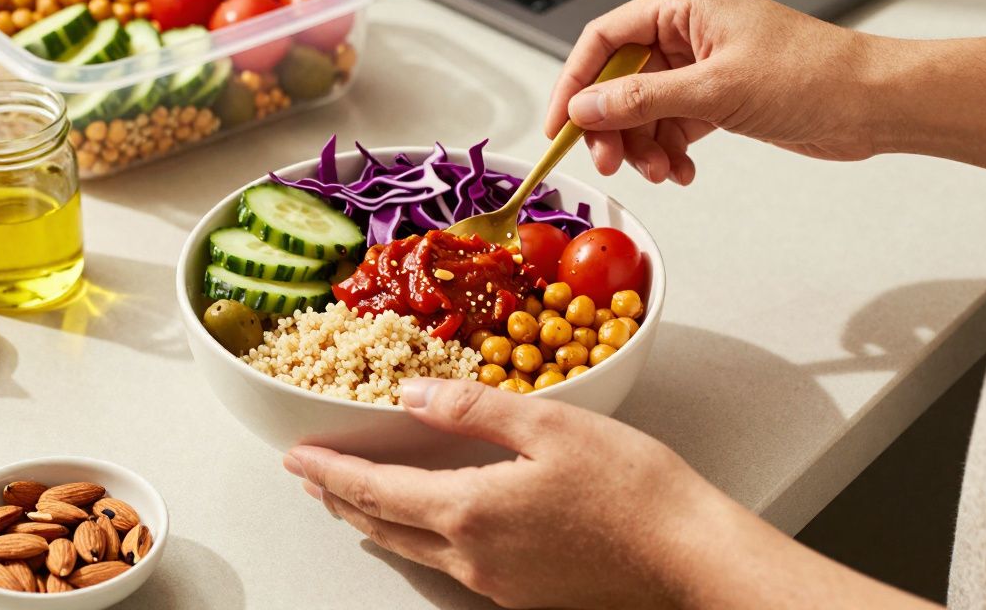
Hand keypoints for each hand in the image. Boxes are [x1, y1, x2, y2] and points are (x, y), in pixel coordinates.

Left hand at [283, 377, 723, 608]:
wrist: (688, 556)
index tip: (297, 456)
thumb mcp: (549, 425)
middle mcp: (473, 557)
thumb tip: (411, 396)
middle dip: (341, 498)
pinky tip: (428, 527)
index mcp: (470, 510)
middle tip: (311, 477)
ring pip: (414, 550)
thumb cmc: (632, 488)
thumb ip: (473, 409)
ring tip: (353, 502)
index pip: (376, 489)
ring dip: (376, 521)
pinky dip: (419, 538)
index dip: (331, 471)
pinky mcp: (524, 595)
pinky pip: (450, 566)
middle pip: (384, 526)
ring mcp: (497, 584)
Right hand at [545, 0, 877, 183]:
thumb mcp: (714, 90)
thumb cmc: (812, 76)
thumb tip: (585, 108)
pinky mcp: (718, 98)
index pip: (605, 39)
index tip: (560, 125)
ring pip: (644, 110)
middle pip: (620, 80)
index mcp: (684, 5)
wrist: (872, 104)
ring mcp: (703, 66)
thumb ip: (642, 100)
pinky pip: (672, 126)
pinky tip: (685, 170)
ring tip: (664, 172)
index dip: (576, 83)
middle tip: (611, 162)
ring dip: (645, 146)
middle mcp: (689, 31)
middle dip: (614, 126)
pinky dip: (671, 152)